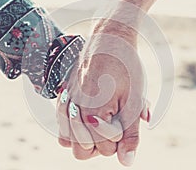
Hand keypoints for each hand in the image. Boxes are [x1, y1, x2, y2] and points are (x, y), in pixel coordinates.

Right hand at [57, 20, 149, 165]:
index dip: (119, 141)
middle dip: (100, 145)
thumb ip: (130, 134)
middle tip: (114, 126)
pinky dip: (72, 127)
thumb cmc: (126, 67)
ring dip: (86, 138)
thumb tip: (126, 163)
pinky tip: (86, 117)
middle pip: (81, 151)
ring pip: (68, 140)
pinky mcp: (64, 94)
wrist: (111, 38)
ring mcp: (67, 101)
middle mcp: (75, 109)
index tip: (126, 122)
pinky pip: (61, 123)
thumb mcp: (135, 100)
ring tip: (102, 122)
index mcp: (94, 112)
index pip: (103, 149)